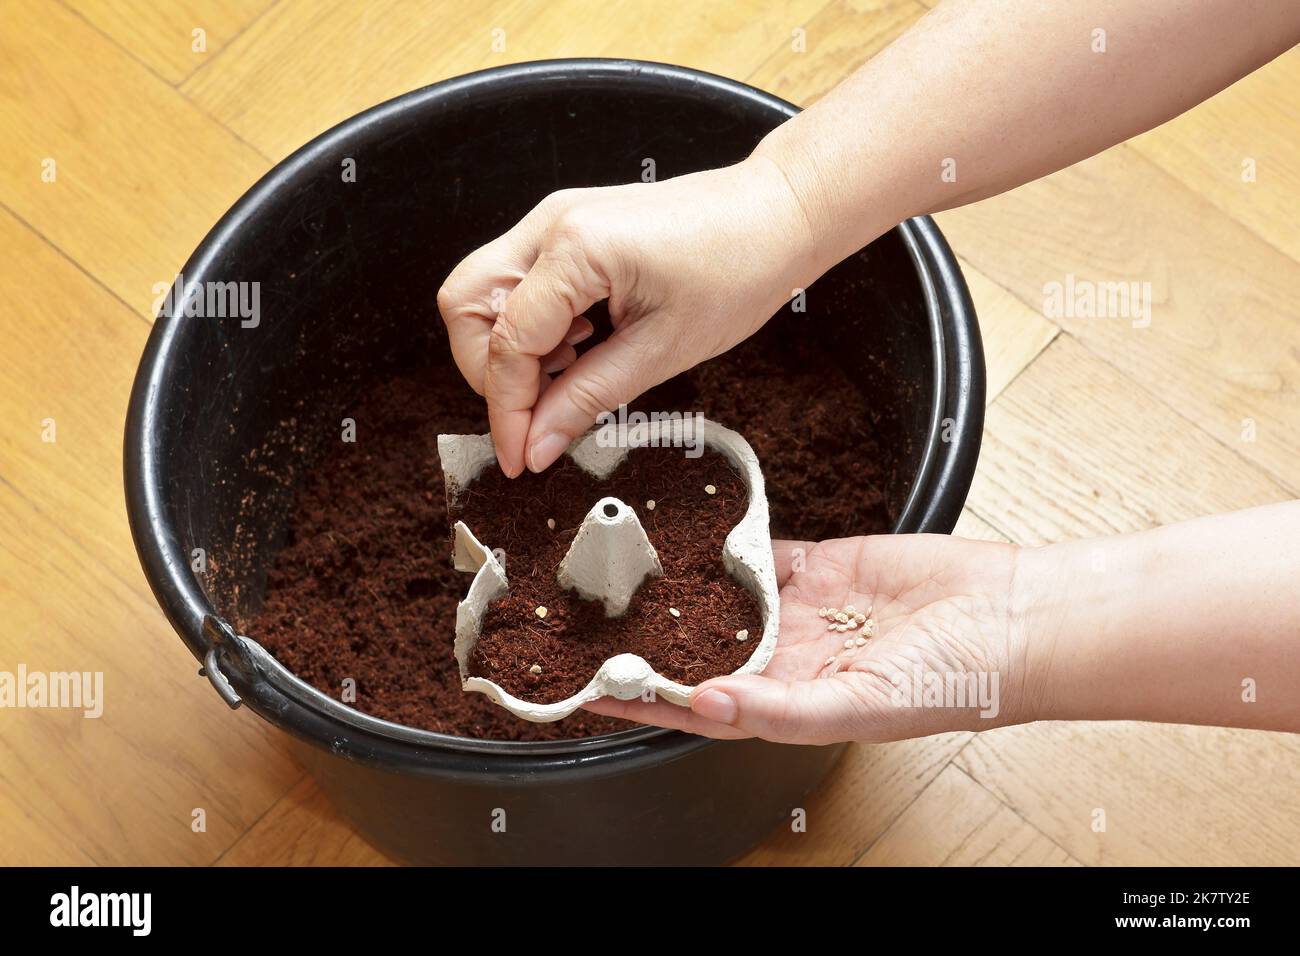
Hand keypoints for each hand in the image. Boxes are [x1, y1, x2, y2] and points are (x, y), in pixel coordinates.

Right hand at [436, 157, 815, 476]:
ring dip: (509, 346)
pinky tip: (579, 345)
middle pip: (465, 303)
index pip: (506, 342)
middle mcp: (552, 223)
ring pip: (483, 291)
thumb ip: (587, 398)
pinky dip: (531, 325)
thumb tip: (536, 444)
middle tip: (535, 410)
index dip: (506, 410)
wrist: (778, 216)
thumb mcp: (662, 352)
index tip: (519, 457)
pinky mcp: (568, 228)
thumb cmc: (739, 269)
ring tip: (569, 372)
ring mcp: (555, 219)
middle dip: (486, 369)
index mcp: (577, 248)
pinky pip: (518, 281)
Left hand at [586, 534, 1038, 744]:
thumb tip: (703, 705)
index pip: (699, 705)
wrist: (1009, 618)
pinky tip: (688, 532)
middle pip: (700, 648)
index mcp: (789, 702)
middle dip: (650, 639)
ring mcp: (801, 609)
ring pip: (724, 597)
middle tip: (590, 622)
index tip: (592, 691)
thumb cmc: (952, 681)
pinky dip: (726, 542)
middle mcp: (786, 658)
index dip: (647, 701)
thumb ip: (780, 709)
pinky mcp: (819, 564)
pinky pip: (761, 552)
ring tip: (625, 574)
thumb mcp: (861, 706)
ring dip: (680, 589)